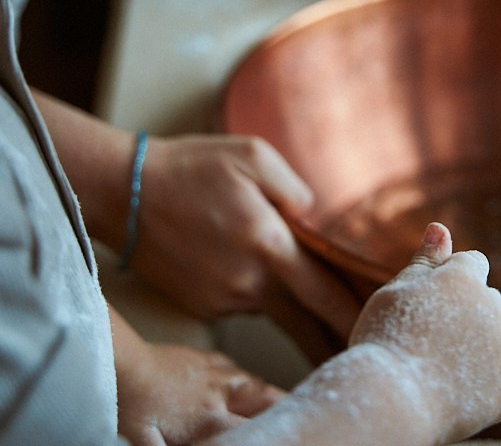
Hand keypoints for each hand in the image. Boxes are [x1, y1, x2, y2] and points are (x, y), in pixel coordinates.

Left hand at [112, 308, 284, 445]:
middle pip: (267, 401)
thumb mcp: (150, 444)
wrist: (121, 362)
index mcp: (211, 420)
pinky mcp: (204, 357)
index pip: (255, 431)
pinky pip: (233, 367)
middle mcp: (222, 395)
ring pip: (254, 382)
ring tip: (282, 401)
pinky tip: (241, 381)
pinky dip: (242, 377)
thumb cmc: (132, 407)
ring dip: (268, 394)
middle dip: (287, 408)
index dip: (275, 434)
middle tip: (304, 413)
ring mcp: (215, 372)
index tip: (290, 435)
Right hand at [132, 134, 360, 344]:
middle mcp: (248, 281)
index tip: (376, 324)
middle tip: (358, 344)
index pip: (324, 292)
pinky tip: (242, 267)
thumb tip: (312, 216)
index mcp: (268, 243)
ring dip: (289, 305)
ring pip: (271, 309)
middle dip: (333, 338)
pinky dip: (253, 293)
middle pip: (304, 324)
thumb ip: (295, 189)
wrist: (124, 192)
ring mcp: (222, 299)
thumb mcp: (254, 156)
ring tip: (302, 292)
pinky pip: (241, 304)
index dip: (353, 313)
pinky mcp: (202, 306)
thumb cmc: (192, 167)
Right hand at [350, 223, 500, 441]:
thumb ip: (425, 262)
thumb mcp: (397, 291)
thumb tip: (440, 227)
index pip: (474, 263)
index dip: (455, 276)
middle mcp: (492, 310)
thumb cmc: (384, 338)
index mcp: (464, 279)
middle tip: (433, 338)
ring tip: (474, 365)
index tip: (435, 295)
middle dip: (473, 314)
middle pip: (494, 303)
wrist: (390, 395)